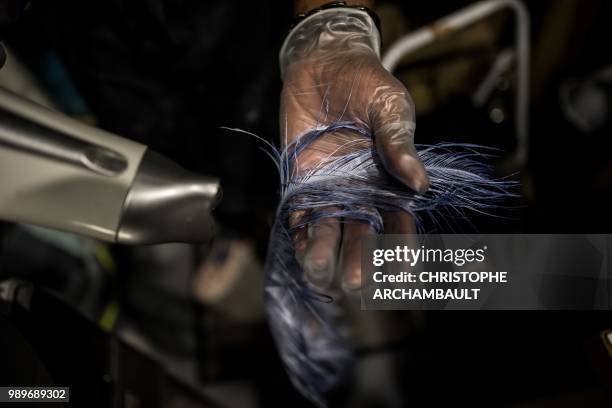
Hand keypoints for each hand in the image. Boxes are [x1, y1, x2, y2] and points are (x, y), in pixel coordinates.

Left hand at [280, 8, 428, 291]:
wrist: (324, 63)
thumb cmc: (367, 82)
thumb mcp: (389, 107)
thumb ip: (398, 144)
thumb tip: (420, 185)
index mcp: (389, 180)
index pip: (399, 220)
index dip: (402, 245)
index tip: (403, 268)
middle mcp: (361, 192)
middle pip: (362, 234)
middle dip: (360, 260)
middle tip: (357, 284)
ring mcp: (329, 190)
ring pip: (329, 231)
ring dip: (325, 254)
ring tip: (322, 273)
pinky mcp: (300, 183)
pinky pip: (299, 213)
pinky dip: (300, 233)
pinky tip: (301, 251)